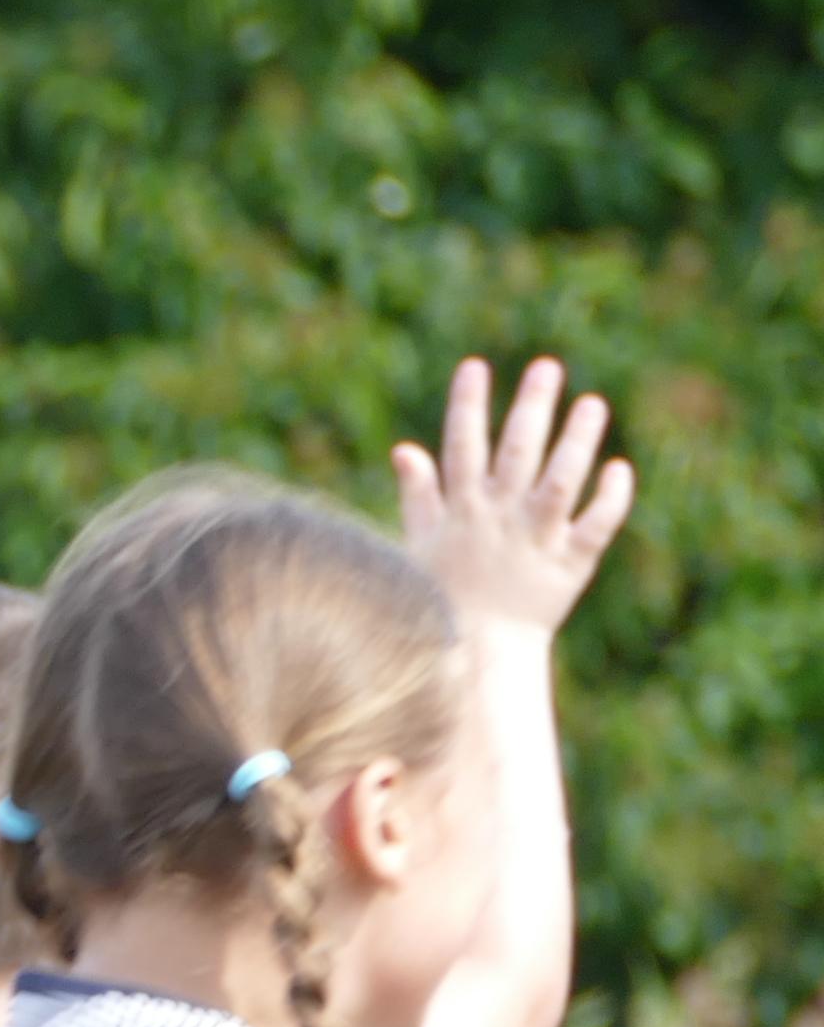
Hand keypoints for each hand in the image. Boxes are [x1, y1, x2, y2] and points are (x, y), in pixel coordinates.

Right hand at [393, 354, 633, 637]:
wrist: (476, 660)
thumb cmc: (441, 602)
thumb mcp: (419, 546)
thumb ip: (418, 496)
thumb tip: (405, 450)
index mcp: (462, 513)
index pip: (462, 447)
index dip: (468, 405)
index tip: (476, 366)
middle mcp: (500, 520)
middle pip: (518, 453)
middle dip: (531, 407)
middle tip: (548, 366)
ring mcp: (537, 541)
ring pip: (561, 482)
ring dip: (578, 441)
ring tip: (593, 403)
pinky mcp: (571, 566)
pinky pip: (595, 527)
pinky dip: (610, 498)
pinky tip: (620, 468)